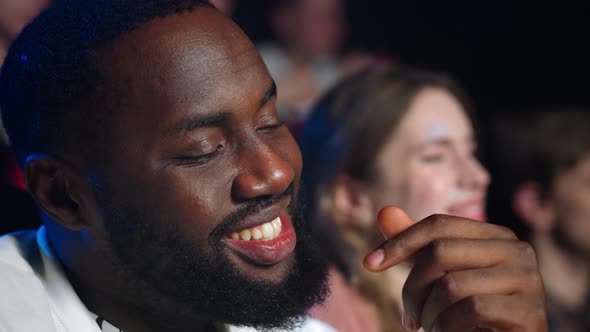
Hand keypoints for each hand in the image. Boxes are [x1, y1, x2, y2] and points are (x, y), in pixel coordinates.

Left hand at [363, 207, 547, 331]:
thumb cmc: (470, 315)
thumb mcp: (440, 277)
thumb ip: (417, 248)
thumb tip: (384, 213)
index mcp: (496, 235)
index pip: (438, 224)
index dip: (400, 242)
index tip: (369, 263)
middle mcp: (518, 250)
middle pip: (441, 252)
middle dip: (413, 289)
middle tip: (409, 318)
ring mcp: (529, 281)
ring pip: (452, 285)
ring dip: (429, 314)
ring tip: (431, 329)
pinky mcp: (530, 313)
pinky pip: (471, 309)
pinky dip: (447, 327)